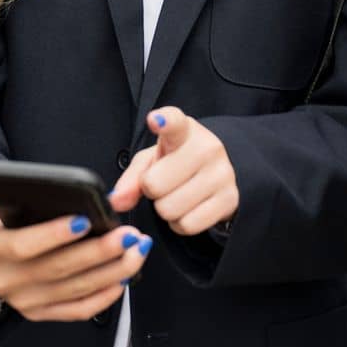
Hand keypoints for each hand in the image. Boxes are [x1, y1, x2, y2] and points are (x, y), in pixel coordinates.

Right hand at [0, 182, 150, 320]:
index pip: (25, 245)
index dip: (55, 234)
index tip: (86, 220)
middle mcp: (8, 281)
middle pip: (60, 269)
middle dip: (99, 251)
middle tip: (128, 234)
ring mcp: (26, 301)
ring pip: (76, 290)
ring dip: (112, 271)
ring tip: (136, 250)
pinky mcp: (40, 313)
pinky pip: (78, 310)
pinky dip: (105, 296)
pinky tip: (124, 277)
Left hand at [110, 107, 239, 235]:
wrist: (216, 174)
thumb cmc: (176, 163)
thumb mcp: (151, 161)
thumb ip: (130, 179)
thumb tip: (116, 201)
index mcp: (184, 130)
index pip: (174, 122)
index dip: (164, 122)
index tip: (155, 120)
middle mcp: (207, 147)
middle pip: (154, 184)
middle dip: (151, 190)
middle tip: (163, 183)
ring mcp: (222, 173)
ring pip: (169, 208)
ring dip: (165, 209)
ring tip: (176, 195)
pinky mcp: (230, 199)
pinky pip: (187, 225)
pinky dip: (179, 224)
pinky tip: (187, 209)